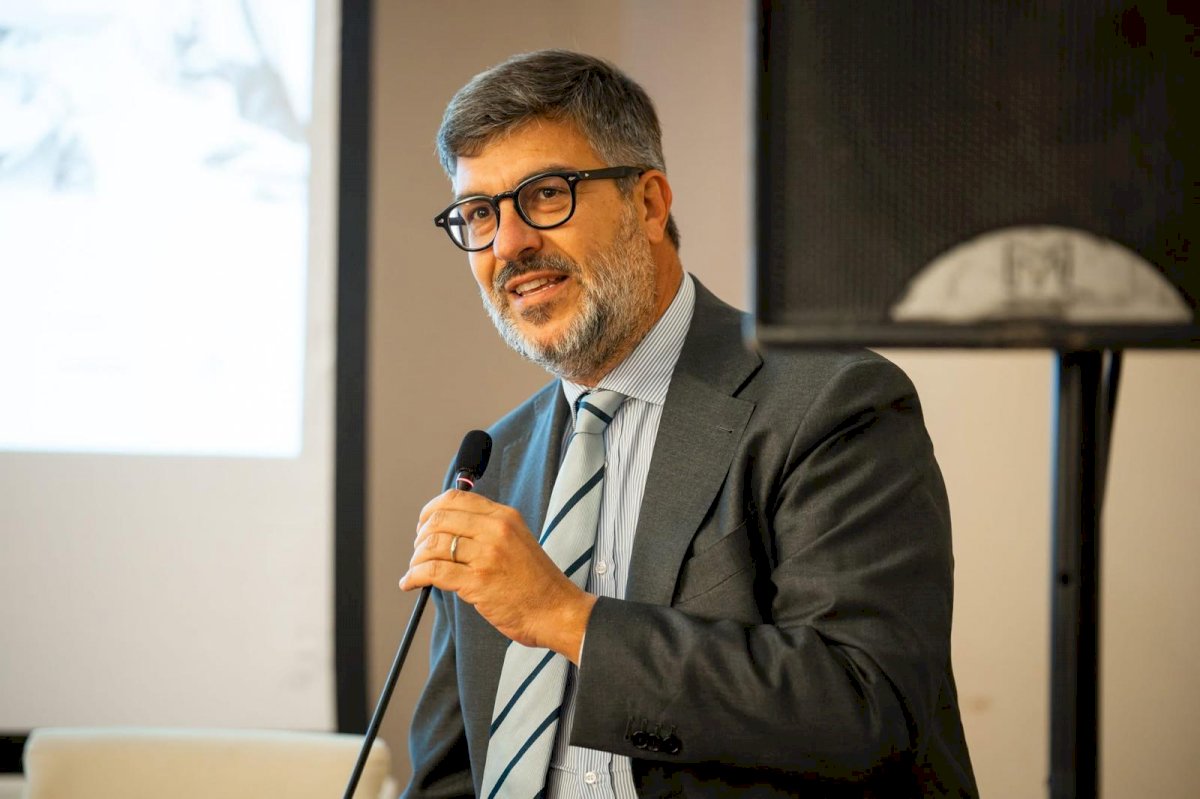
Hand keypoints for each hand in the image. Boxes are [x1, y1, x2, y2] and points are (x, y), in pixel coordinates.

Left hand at [400, 489, 596, 662]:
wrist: (556, 611)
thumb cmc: (536, 583)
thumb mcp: (517, 541)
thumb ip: (488, 530)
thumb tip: (447, 529)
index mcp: (505, 516)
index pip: (456, 498)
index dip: (431, 510)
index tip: (423, 524)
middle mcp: (496, 530)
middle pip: (439, 520)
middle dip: (420, 536)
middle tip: (419, 552)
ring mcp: (487, 555)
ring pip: (432, 545)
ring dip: (416, 559)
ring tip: (416, 570)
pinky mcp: (478, 581)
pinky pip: (434, 571)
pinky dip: (415, 577)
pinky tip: (411, 583)